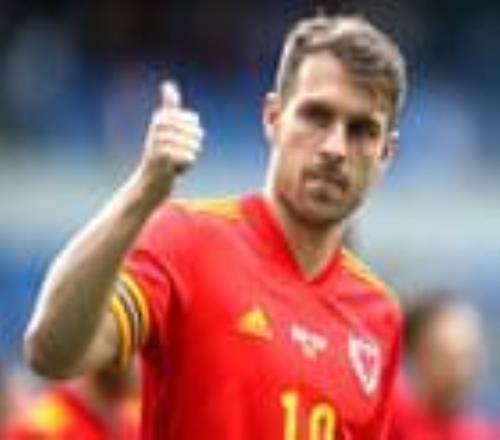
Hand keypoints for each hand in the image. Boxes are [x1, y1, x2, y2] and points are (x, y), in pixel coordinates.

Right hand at [138, 81, 203, 196]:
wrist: (149, 182)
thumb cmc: (161, 154)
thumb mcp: (166, 128)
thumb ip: (169, 107)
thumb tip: (168, 84)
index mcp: (161, 118)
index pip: (193, 121)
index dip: (192, 134)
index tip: (178, 141)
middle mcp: (158, 127)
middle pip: (196, 133)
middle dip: (192, 146)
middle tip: (178, 154)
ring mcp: (159, 142)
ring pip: (194, 146)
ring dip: (189, 157)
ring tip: (175, 162)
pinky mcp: (162, 157)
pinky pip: (189, 157)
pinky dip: (186, 166)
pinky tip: (175, 170)